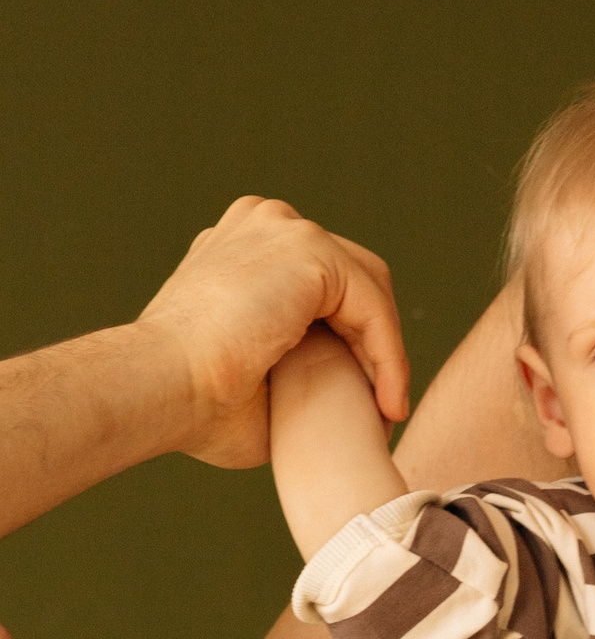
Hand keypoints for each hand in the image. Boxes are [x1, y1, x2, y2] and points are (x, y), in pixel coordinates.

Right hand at [137, 196, 408, 471]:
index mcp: (241, 251)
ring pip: (367, 290)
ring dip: (385, 353)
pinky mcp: (308, 250)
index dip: (354, 342)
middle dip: (374, 341)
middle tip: (385, 405)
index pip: (323, 285)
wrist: (162, 389)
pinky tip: (387, 401)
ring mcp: (283, 229)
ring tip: (389, 410)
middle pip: (353, 278)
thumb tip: (334, 398)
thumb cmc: (196, 404)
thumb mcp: (255, 378)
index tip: (370, 401)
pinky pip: (372, 305)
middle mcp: (262, 228)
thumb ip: (296, 367)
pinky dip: (387, 355)